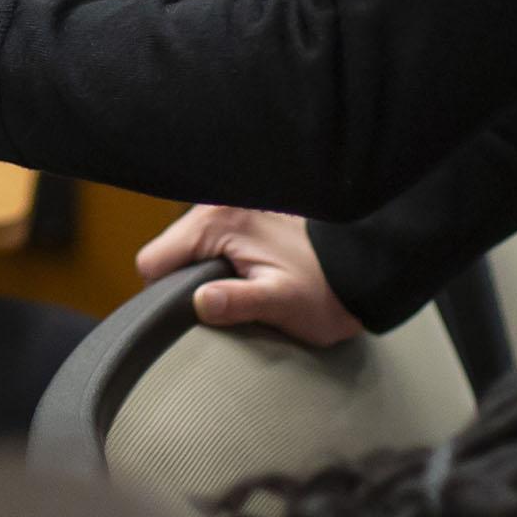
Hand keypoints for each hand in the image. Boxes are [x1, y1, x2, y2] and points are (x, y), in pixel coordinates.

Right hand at [134, 205, 366, 345]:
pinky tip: (243, 276)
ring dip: (201, 273)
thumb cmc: (326, 289)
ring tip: (238, 290)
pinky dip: (216, 263)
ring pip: (185, 248)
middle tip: (223, 304)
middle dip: (184, 282)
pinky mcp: (240, 215)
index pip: (153, 260)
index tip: (194, 311)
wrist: (363, 267)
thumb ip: (237, 303)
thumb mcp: (282, 303)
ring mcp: (228, 207)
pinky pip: (206, 243)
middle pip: (167, 252)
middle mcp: (218, 205)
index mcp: (218, 220)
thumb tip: (199, 302)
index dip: (165, 294)